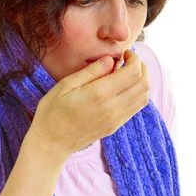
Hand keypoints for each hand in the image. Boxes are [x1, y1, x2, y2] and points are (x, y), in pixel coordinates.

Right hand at [29, 49, 149, 159]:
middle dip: (142, 68)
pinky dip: (136, 94)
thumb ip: (91, 71)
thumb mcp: (66, 84)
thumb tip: (110, 59)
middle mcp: (113, 107)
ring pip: (143, 97)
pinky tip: (123, 88)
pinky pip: (135, 108)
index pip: (133, 73)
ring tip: (128, 73)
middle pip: (144, 85)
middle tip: (130, 61)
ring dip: (142, 82)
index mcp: (100, 93)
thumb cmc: (53, 111)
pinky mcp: (115, 126)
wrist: (51, 142)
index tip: (126, 53)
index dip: (134, 59)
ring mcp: (116, 119)